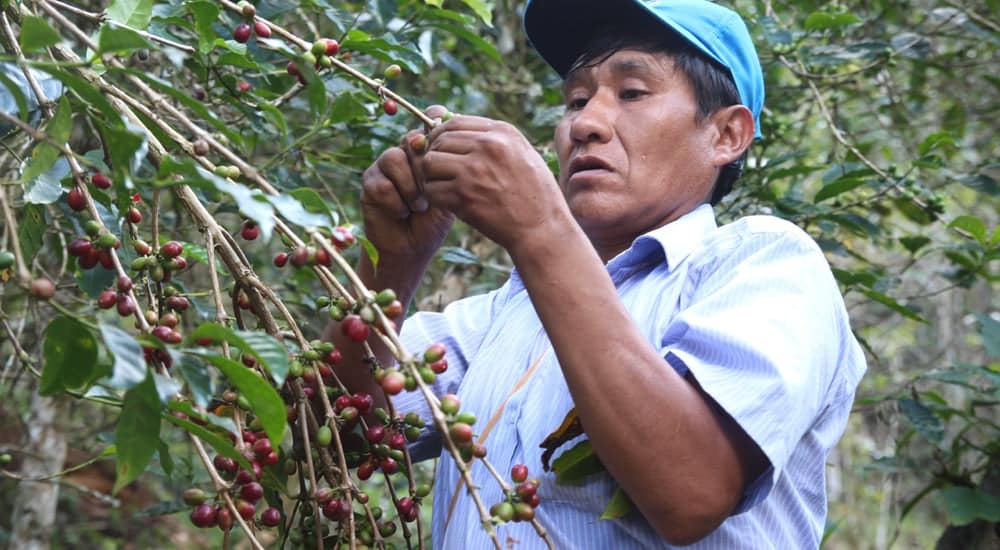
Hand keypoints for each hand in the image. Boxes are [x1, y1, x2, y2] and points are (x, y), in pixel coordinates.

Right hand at [360, 106, 454, 262]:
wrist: (412, 248)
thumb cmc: (434, 221)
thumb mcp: (449, 192)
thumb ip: (447, 168)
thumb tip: (448, 141)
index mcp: (427, 151)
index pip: (429, 119)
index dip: (434, 121)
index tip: (442, 136)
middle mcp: (405, 153)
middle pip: (411, 139)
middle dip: (423, 167)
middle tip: (430, 192)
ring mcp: (385, 166)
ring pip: (394, 158)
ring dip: (410, 187)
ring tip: (418, 207)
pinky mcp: (370, 183)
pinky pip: (382, 184)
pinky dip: (396, 203)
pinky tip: (402, 214)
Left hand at [419, 115, 570, 255]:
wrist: (542, 228)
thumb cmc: (535, 193)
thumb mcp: (523, 153)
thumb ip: (495, 139)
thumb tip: (459, 129)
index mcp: (502, 132)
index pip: (454, 122)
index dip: (441, 134)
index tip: (440, 147)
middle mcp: (487, 146)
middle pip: (439, 140)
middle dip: (434, 154)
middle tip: (439, 170)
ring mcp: (473, 171)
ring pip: (429, 163)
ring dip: (431, 175)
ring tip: (443, 185)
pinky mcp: (464, 197)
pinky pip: (432, 189)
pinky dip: (435, 196)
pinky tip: (448, 201)